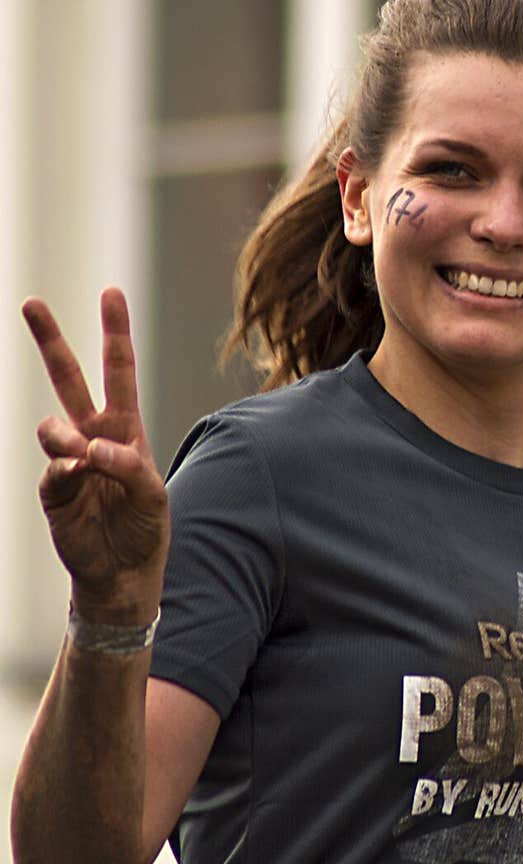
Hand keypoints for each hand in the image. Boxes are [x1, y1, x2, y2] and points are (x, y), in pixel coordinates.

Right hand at [23, 287, 169, 620]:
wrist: (124, 572)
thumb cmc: (144, 527)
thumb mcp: (150, 493)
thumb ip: (126, 465)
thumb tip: (88, 449)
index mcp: (125, 427)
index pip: (118, 370)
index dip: (115, 331)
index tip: (110, 291)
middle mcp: (94, 436)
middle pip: (69, 379)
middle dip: (50, 341)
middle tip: (30, 302)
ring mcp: (70, 461)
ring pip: (53, 426)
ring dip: (66, 436)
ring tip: (83, 457)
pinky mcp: (53, 490)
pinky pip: (53, 470)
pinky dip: (68, 472)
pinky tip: (80, 479)